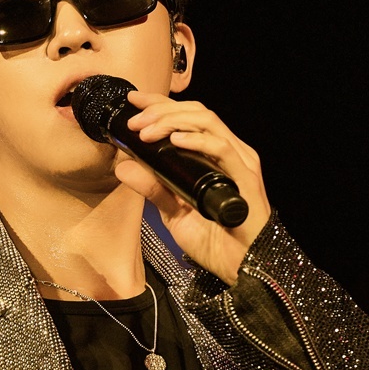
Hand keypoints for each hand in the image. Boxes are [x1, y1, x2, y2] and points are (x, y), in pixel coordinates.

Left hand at [115, 91, 271, 285]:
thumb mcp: (173, 212)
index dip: (160, 105)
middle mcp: (228, 152)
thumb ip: (152, 188)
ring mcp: (239, 162)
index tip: (133, 101)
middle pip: (196, 112)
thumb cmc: (214, 240)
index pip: (187, 118)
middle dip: (162, 111)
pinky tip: (176, 140)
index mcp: (212, 156)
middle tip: (135, 122)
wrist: (238, 268)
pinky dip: (197, 140)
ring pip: (208, 122)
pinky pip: (222, 148)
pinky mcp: (245, 176)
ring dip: (173, 121)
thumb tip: (123, 166)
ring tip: (147, 131)